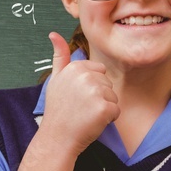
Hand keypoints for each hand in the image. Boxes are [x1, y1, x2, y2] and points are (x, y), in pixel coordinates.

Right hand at [41, 32, 119, 156]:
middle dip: (99, 97)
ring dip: (103, 108)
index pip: (99, 71)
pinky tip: (92, 122)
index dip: (91, 87)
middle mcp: (86, 76)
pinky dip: (108, 119)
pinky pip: (116, 111)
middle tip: (80, 108)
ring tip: (86, 115)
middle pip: (107, 84)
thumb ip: (59, 56)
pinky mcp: (104, 108)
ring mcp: (96, 92)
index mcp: (76, 67)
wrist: (57, 137)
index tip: (77, 97)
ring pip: (113, 97)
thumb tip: (54, 33)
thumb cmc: (57, 110)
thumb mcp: (55, 79)